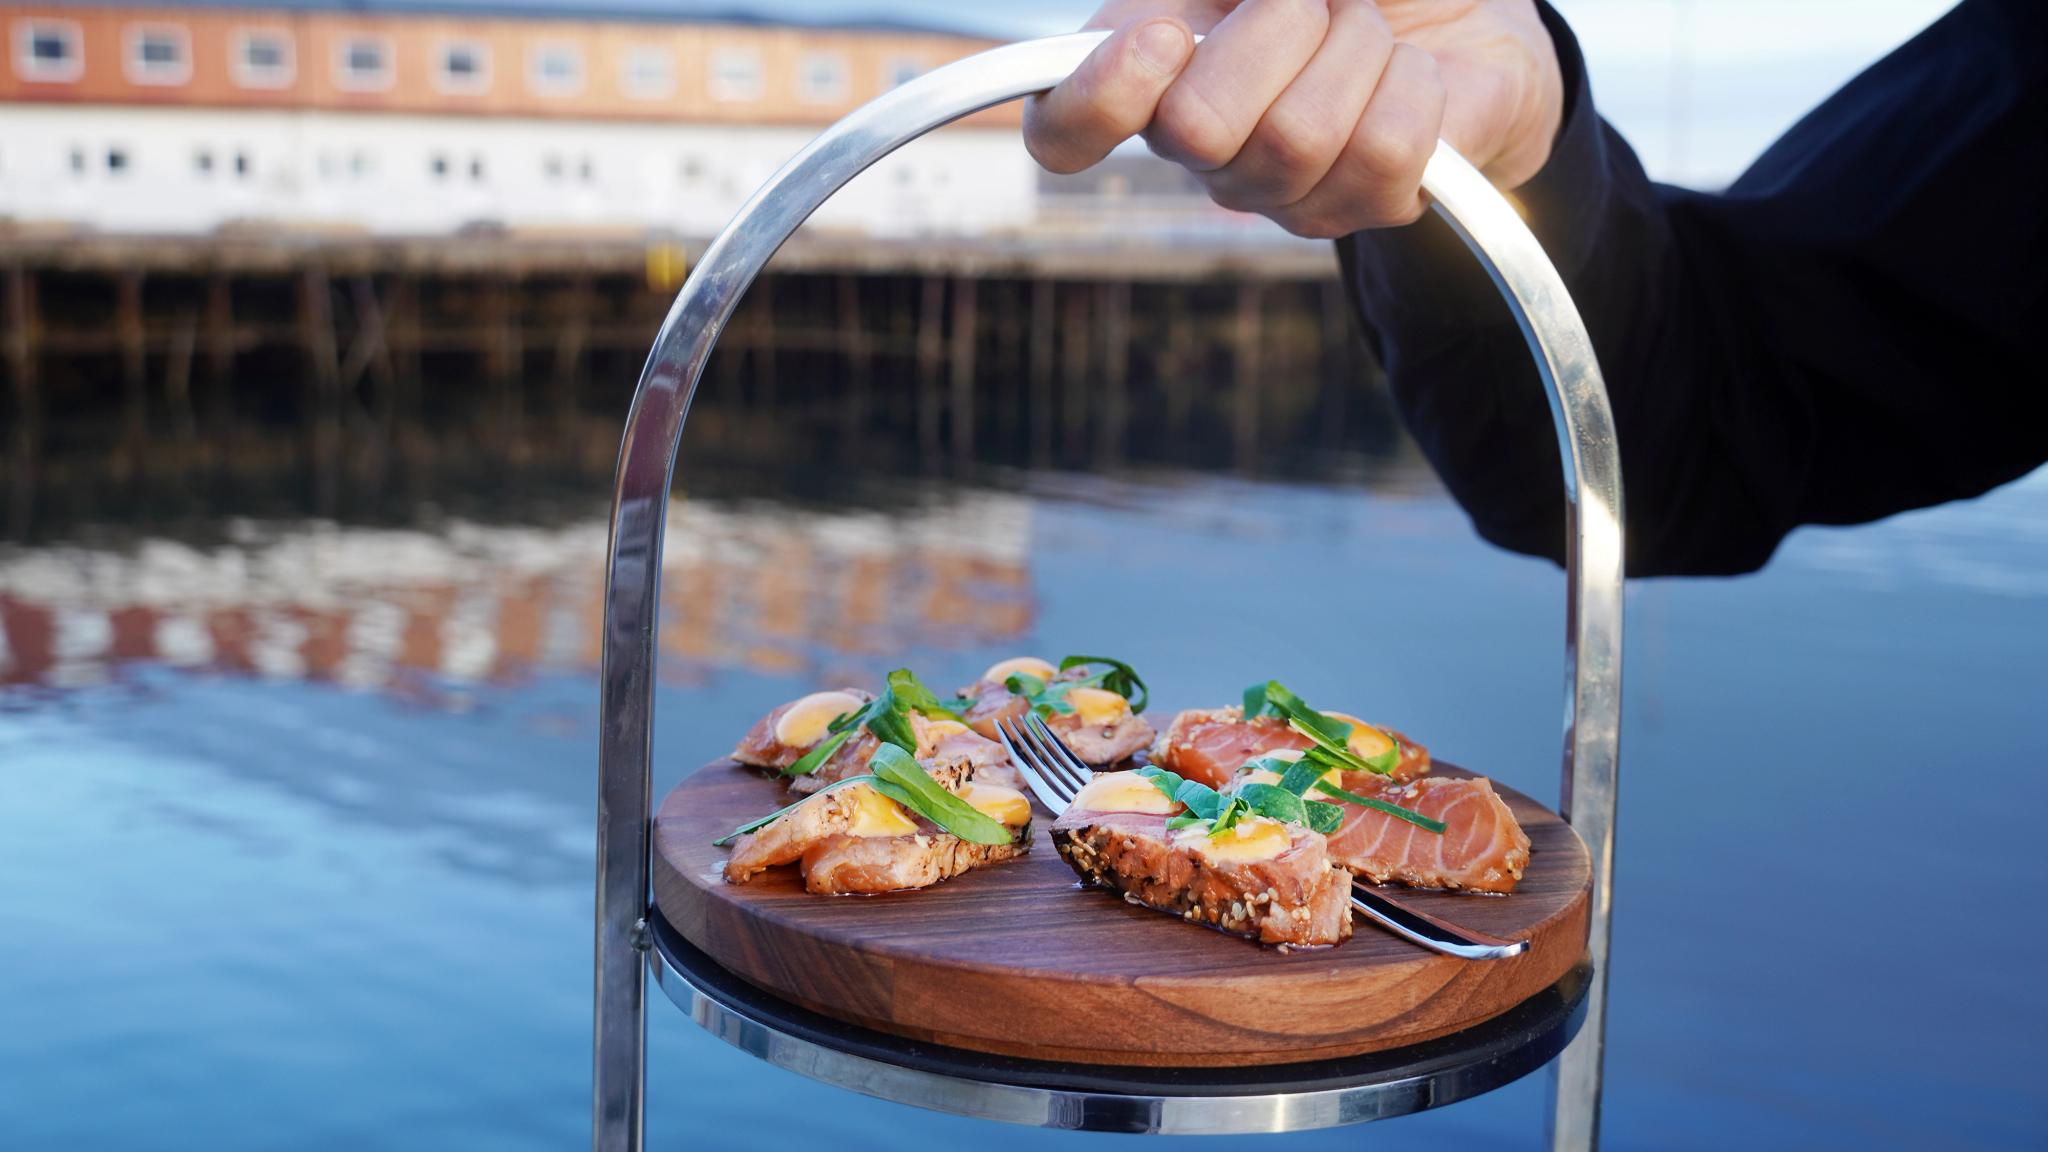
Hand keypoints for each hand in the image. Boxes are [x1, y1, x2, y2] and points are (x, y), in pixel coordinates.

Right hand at [1022, 0, 1562, 237]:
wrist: (1458, 11)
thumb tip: (1220, 7)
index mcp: (1152, 75)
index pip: (1063, 130)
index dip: (1096, 97)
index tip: (1160, 36)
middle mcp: (1202, 150)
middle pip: (1195, 126)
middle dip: (1278, 28)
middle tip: (1314, 8)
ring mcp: (1281, 192)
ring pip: (1298, 135)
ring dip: (1356, 48)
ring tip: (1368, 35)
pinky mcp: (1365, 208)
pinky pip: (1382, 151)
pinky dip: (1412, 85)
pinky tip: (1408, 77)